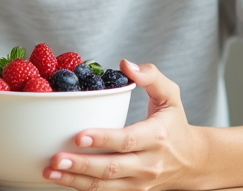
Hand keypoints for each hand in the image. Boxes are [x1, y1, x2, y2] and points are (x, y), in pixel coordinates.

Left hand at [43, 61, 203, 190]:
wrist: (192, 162)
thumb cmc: (174, 125)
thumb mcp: (170, 96)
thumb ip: (151, 76)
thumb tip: (126, 64)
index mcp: (156, 137)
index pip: (126, 140)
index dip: (102, 139)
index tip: (78, 135)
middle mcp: (148, 164)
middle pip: (111, 168)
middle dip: (81, 165)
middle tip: (55, 158)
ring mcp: (139, 183)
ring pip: (104, 186)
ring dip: (75, 181)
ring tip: (51, 172)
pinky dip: (82, 188)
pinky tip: (63, 180)